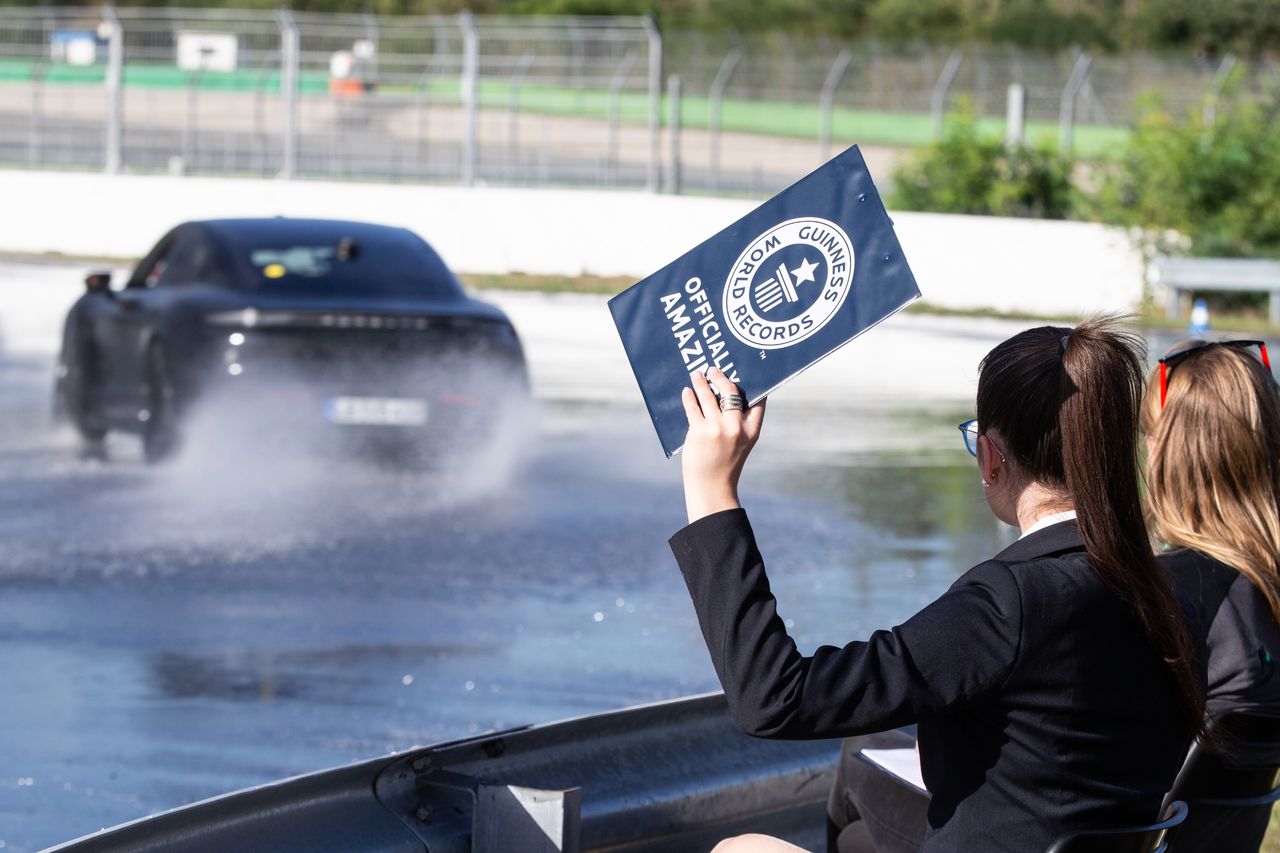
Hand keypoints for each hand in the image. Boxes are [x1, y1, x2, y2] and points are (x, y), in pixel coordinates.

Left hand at [680, 368, 765, 522]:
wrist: (711, 487)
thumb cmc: (725, 465)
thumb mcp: (741, 445)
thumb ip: (739, 424)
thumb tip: (724, 398)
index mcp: (752, 431)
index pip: (757, 401)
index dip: (753, 385)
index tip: (744, 372)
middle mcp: (736, 427)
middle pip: (730, 392)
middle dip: (721, 377)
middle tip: (713, 370)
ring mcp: (718, 429)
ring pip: (709, 396)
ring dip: (701, 382)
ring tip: (696, 375)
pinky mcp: (700, 432)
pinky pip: (693, 407)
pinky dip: (689, 397)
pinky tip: (686, 392)